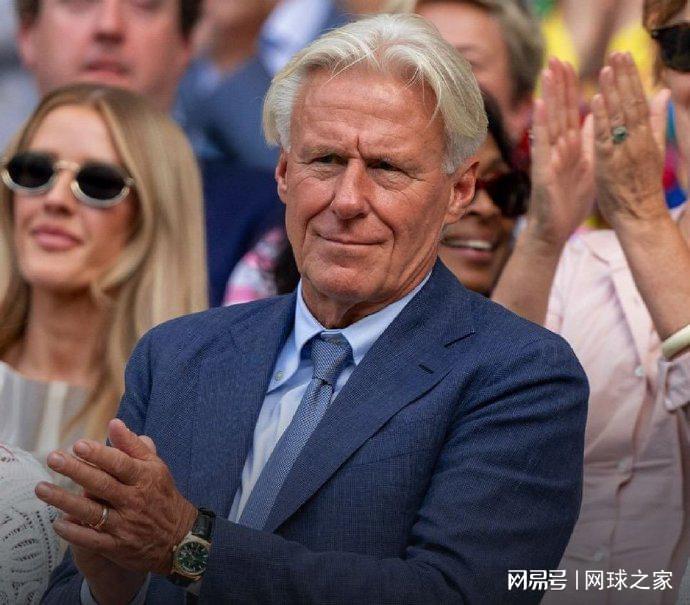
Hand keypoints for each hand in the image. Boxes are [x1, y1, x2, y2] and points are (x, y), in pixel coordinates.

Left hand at [35, 419, 196, 576]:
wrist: (178, 537)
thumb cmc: (161, 495)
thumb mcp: (155, 467)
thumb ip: (133, 445)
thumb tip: (113, 423)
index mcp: (144, 478)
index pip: (120, 464)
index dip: (98, 454)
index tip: (78, 445)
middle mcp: (134, 500)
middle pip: (101, 484)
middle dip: (76, 471)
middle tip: (53, 458)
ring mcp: (125, 525)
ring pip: (91, 512)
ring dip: (64, 501)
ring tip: (41, 489)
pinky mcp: (117, 546)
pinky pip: (91, 539)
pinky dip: (73, 532)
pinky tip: (57, 523)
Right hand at [527, 58, 593, 247]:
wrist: (553, 230)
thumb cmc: (567, 202)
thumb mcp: (587, 166)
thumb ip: (589, 141)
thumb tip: (596, 116)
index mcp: (568, 147)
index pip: (568, 112)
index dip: (568, 88)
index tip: (567, 63)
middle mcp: (556, 149)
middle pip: (558, 111)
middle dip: (558, 84)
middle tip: (555, 57)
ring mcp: (548, 159)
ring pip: (550, 122)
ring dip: (549, 96)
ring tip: (548, 72)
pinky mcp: (543, 172)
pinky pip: (542, 146)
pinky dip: (541, 126)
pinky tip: (540, 106)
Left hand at [592, 52, 670, 228]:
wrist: (639, 216)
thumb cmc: (641, 185)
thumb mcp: (653, 150)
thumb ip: (657, 122)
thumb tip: (663, 95)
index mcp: (646, 136)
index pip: (639, 101)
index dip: (632, 78)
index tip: (625, 57)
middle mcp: (637, 141)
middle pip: (631, 104)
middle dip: (624, 77)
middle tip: (617, 53)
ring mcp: (624, 151)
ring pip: (619, 117)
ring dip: (613, 91)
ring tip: (606, 68)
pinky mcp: (610, 163)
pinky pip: (606, 137)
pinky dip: (602, 118)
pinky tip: (596, 100)